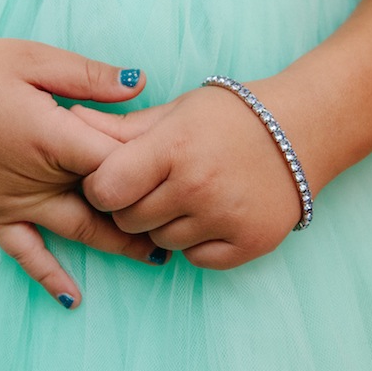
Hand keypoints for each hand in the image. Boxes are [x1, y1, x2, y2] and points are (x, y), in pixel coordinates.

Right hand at [0, 39, 166, 307]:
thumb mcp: (31, 59)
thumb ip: (88, 76)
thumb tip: (141, 84)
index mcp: (52, 134)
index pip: (117, 158)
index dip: (150, 160)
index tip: (179, 159)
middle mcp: (38, 177)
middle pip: (106, 201)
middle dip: (147, 212)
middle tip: (187, 221)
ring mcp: (13, 203)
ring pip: (78, 231)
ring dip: (119, 245)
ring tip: (159, 257)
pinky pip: (26, 253)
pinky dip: (50, 276)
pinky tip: (73, 299)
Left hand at [74, 80, 303, 268]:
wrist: (302, 130)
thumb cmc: (229, 116)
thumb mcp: (174, 111)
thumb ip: (121, 127)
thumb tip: (69, 119)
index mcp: (174, 147)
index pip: (105, 189)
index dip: (102, 186)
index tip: (115, 177)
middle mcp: (198, 185)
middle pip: (128, 220)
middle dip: (132, 205)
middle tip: (156, 184)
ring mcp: (226, 218)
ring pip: (160, 242)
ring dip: (165, 224)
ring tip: (189, 194)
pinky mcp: (249, 243)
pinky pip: (196, 259)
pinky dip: (197, 242)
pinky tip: (212, 213)